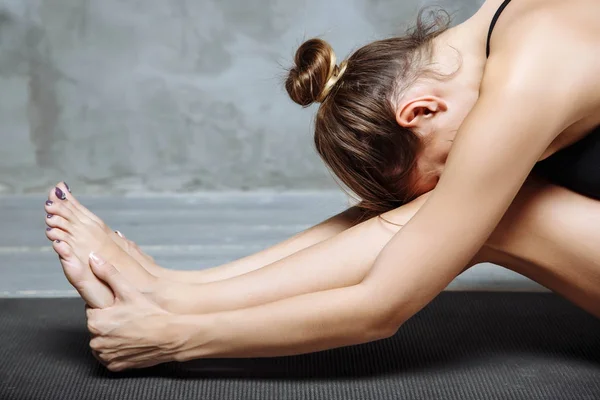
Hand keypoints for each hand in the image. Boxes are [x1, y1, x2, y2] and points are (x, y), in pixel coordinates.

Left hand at [85, 253, 184, 371]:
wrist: (170, 337)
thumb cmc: (151, 313)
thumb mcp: (129, 290)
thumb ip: (108, 273)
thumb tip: (93, 258)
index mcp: (96, 321)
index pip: (93, 310)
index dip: (109, 306)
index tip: (122, 306)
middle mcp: (96, 341)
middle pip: (98, 326)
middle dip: (110, 321)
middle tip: (130, 317)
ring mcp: (106, 356)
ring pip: (103, 341)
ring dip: (112, 336)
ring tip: (132, 328)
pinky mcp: (115, 366)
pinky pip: (110, 357)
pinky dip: (117, 350)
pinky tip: (131, 341)